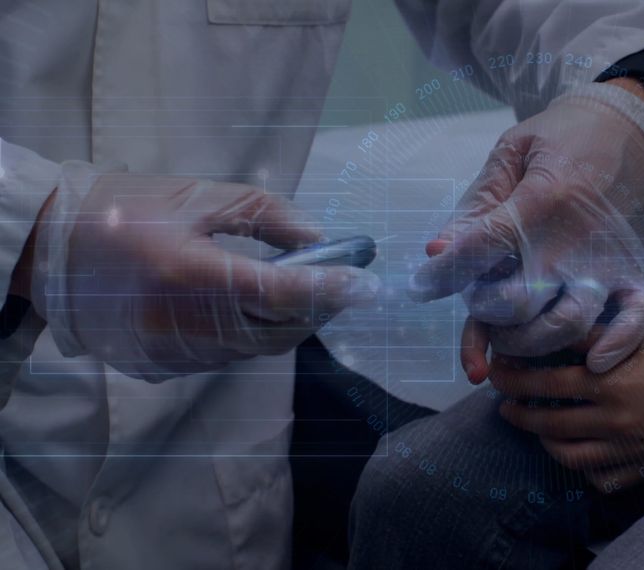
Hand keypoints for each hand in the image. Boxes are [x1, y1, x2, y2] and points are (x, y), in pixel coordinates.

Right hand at [29, 166, 378, 380]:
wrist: (47, 252)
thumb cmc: (124, 211)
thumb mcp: (198, 196)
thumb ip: (265, 215)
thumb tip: (319, 238)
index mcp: (191, 276)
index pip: (282, 295)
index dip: (332, 291)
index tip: (369, 285)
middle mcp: (184, 327)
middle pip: (278, 331)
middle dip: (319, 309)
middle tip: (346, 285)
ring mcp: (171, 354)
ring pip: (256, 350)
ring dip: (289, 325)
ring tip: (305, 294)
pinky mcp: (161, 368)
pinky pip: (226, 358)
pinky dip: (253, 336)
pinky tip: (256, 310)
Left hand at [410, 81, 643, 372]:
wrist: (633, 131)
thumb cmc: (563, 140)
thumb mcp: (512, 154)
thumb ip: (476, 207)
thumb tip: (436, 252)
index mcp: (540, 201)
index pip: (478, 251)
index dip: (442, 275)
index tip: (421, 286)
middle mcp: (574, 240)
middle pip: (517, 303)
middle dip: (484, 313)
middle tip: (478, 302)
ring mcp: (608, 262)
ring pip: (566, 325)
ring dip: (529, 342)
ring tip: (511, 334)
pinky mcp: (635, 273)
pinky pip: (636, 319)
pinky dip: (617, 345)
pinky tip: (592, 361)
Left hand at [486, 327, 643, 492]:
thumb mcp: (638, 336)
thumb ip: (595, 338)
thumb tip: (552, 332)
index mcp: (610, 385)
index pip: (546, 385)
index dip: (514, 381)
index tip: (498, 375)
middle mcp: (614, 421)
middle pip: (549, 424)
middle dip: (519, 414)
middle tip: (505, 405)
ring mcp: (629, 449)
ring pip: (570, 457)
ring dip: (545, 444)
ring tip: (537, 429)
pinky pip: (602, 478)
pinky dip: (583, 468)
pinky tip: (578, 452)